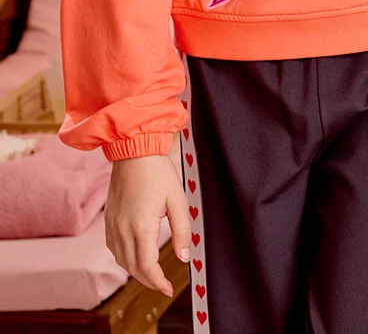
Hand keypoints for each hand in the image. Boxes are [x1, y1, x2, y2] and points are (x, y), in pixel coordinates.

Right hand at [106, 153, 190, 295]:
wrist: (135, 153)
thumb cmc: (158, 173)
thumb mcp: (178, 200)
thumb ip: (182, 230)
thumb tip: (184, 256)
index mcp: (141, 226)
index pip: (147, 266)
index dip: (158, 281)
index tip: (168, 289)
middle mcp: (122, 230)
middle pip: (133, 268)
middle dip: (149, 280)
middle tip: (163, 285)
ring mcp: (112, 226)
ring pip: (121, 261)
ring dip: (136, 271)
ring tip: (152, 273)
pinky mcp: (108, 221)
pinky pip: (114, 249)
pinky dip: (125, 259)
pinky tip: (136, 256)